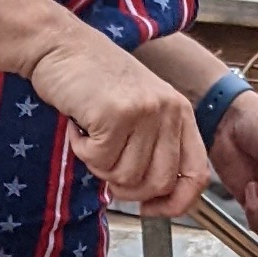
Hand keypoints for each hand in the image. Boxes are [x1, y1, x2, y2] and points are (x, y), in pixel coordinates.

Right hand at [30, 23, 210, 213]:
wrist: (61, 46)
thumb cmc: (96, 82)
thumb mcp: (141, 112)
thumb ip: (156, 150)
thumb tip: (156, 201)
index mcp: (180, 113)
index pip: (197, 175)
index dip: (176, 204)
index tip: (151, 208)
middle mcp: (167, 110)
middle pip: (158, 184)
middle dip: (128, 188)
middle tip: (107, 164)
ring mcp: (144, 110)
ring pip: (126, 177)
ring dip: (100, 166)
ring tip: (92, 135)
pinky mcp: (115, 113)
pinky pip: (99, 161)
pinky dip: (82, 151)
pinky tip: (80, 125)